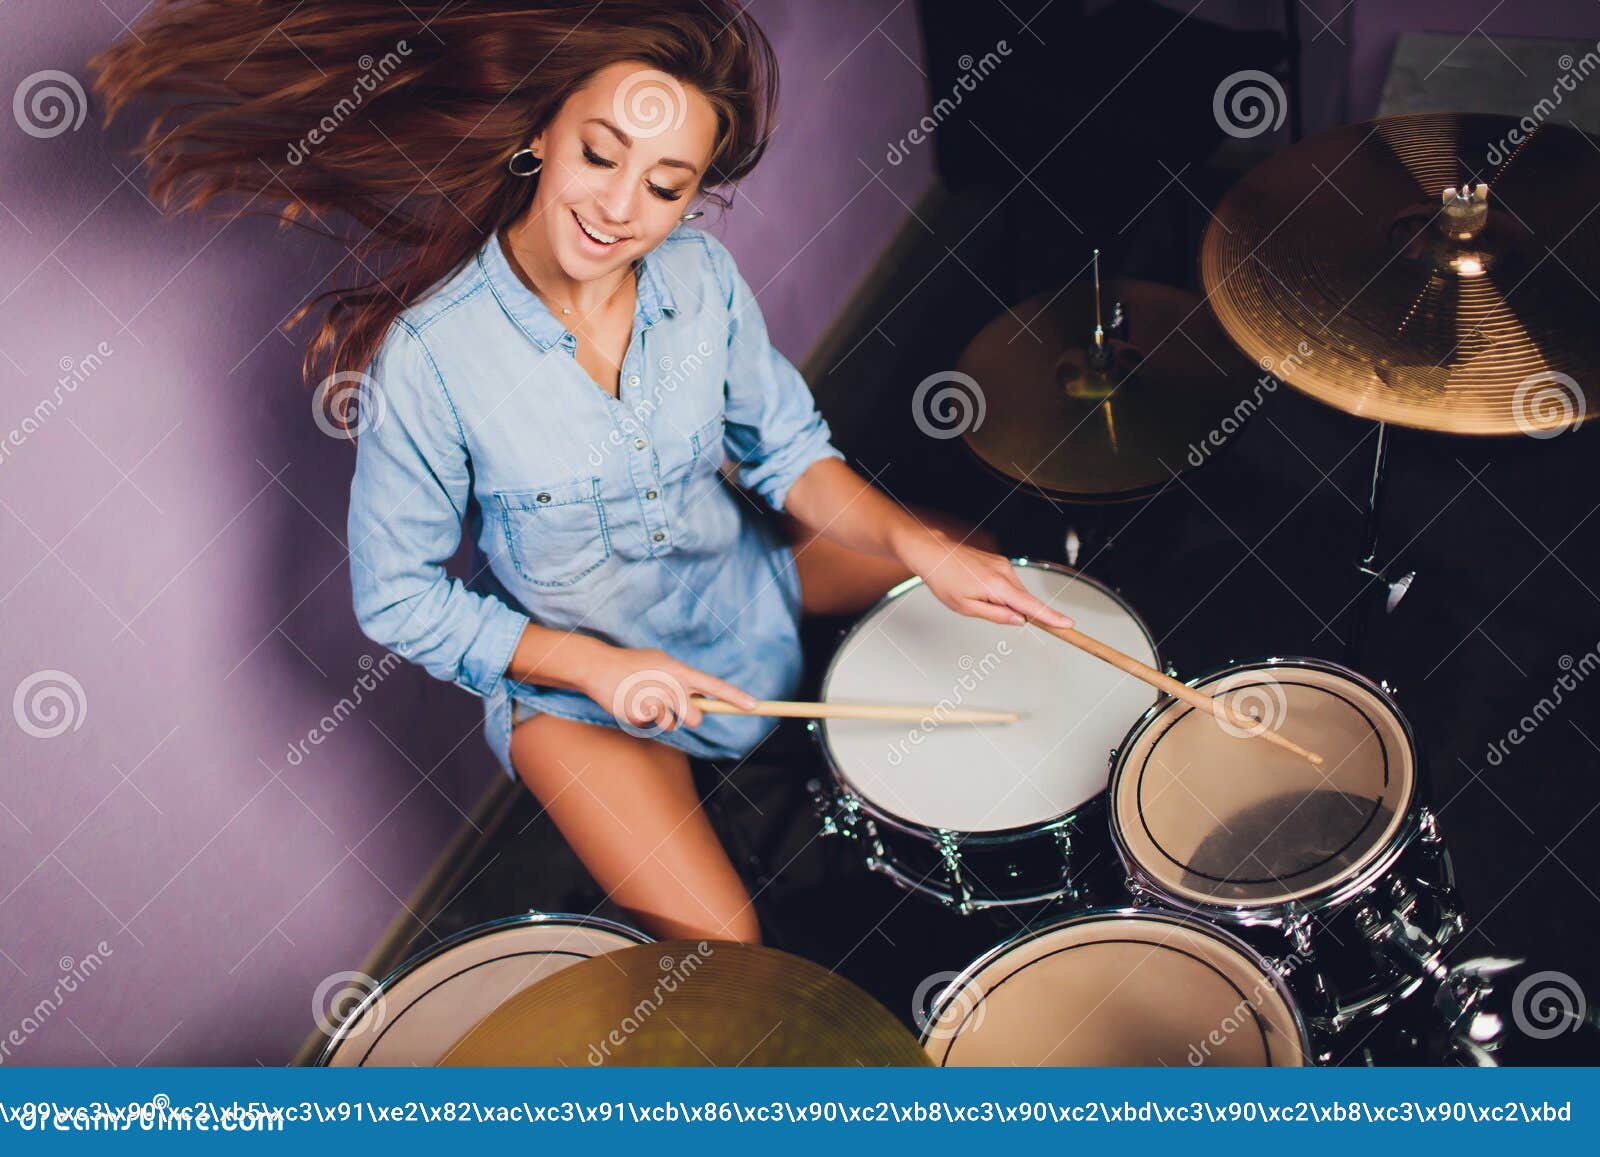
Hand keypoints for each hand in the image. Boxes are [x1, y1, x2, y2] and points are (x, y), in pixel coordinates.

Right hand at [577, 644, 758, 732]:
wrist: (598, 666)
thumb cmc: (634, 665)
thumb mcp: (662, 664)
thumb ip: (682, 680)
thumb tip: (703, 698)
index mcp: (678, 669)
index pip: (713, 685)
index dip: (734, 697)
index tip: (755, 706)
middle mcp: (669, 684)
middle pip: (695, 716)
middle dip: (691, 718)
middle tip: (676, 708)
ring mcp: (654, 700)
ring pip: (674, 724)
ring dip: (666, 720)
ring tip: (649, 703)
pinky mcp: (638, 714)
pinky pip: (652, 725)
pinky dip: (644, 719)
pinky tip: (632, 704)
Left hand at [893, 527, 1074, 629]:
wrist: (932, 552)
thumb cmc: (944, 580)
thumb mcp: (965, 607)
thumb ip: (996, 616)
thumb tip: (1020, 621)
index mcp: (998, 586)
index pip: (1032, 606)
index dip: (1051, 618)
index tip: (1069, 625)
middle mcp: (1005, 572)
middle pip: (1023, 601)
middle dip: (1012, 612)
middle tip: (981, 607)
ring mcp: (1003, 565)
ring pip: (1014, 593)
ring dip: (1002, 601)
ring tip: (972, 594)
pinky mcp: (999, 561)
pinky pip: (1007, 583)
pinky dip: (999, 592)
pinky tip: (976, 587)